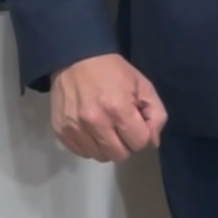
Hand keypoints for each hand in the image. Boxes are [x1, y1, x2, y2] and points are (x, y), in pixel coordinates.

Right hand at [51, 54, 167, 162]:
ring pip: (100, 157)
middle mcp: (95, 122)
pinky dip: (90, 146)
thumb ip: (156, 115)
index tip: (136, 124)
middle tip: (122, 128)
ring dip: (107, 147)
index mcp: (119, 109)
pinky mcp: (61, 131)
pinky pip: (82, 153)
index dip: (142, 135)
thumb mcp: (144, 86)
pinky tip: (92, 130)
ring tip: (106, 128)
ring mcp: (75, 128)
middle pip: (119, 155)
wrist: (76, 59)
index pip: (139, 143)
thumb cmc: (114, 72)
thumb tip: (152, 142)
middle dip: (125, 144)